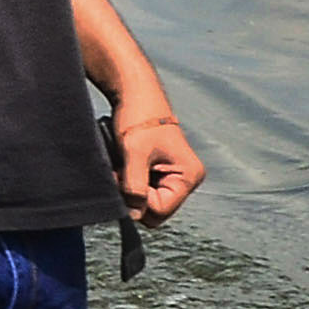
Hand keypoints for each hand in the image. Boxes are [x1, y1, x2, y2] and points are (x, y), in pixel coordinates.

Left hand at [110, 109, 204, 223]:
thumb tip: (134, 214)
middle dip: (133, 197)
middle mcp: (186, 181)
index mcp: (189, 176)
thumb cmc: (139, 116)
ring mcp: (174, 178)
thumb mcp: (134, 153)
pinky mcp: (161, 174)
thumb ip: (134, 186)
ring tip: (122, 166)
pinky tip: (124, 166)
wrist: (135, 94)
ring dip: (130, 190)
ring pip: (146, 203)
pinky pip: (143, 192)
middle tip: (119, 172)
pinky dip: (130, 184)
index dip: (137, 200)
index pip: (159, 210)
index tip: (122, 177)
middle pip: (154, 211)